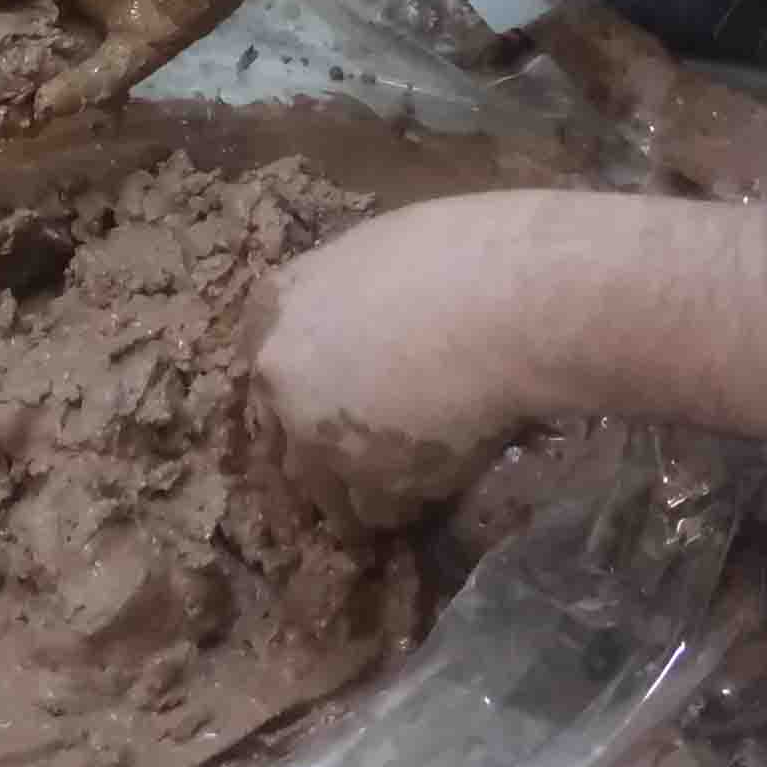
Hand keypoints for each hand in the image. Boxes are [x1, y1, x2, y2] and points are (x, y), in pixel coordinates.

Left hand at [248, 198, 538, 531]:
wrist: (505, 305)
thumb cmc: (454, 255)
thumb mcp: (371, 258)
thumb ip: (341, 305)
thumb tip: (355, 326)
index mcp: (272, 313)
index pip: (262, 373)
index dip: (292, 399)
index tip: (314, 413)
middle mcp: (279, 380)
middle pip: (281, 441)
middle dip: (314, 457)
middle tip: (353, 462)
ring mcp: (319, 437)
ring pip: (324, 490)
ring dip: (353, 495)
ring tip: (392, 497)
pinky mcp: (372, 483)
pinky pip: (378, 511)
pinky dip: (402, 506)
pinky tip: (432, 491)